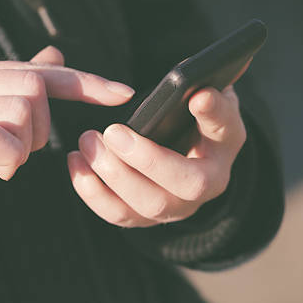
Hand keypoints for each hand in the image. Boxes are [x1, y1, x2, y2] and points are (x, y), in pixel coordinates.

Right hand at [0, 46, 134, 238]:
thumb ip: (16, 90)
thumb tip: (54, 55)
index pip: (34, 68)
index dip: (82, 81)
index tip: (122, 93)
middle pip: (31, 84)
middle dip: (45, 124)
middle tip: (25, 152)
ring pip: (19, 107)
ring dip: (27, 144)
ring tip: (7, 164)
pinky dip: (11, 157)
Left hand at [67, 85, 246, 227]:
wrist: (175, 151)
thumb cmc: (184, 118)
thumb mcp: (198, 97)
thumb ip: (198, 90)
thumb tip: (194, 85)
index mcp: (225, 143)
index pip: (226, 128)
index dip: (214, 113)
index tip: (198, 96)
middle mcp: (208, 183)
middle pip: (188, 184)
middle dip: (147, 159)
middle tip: (112, 132)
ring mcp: (176, 206)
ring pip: (149, 205)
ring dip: (113, 174)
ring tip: (86, 142)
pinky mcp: (144, 217)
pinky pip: (117, 213)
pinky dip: (91, 190)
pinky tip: (75, 160)